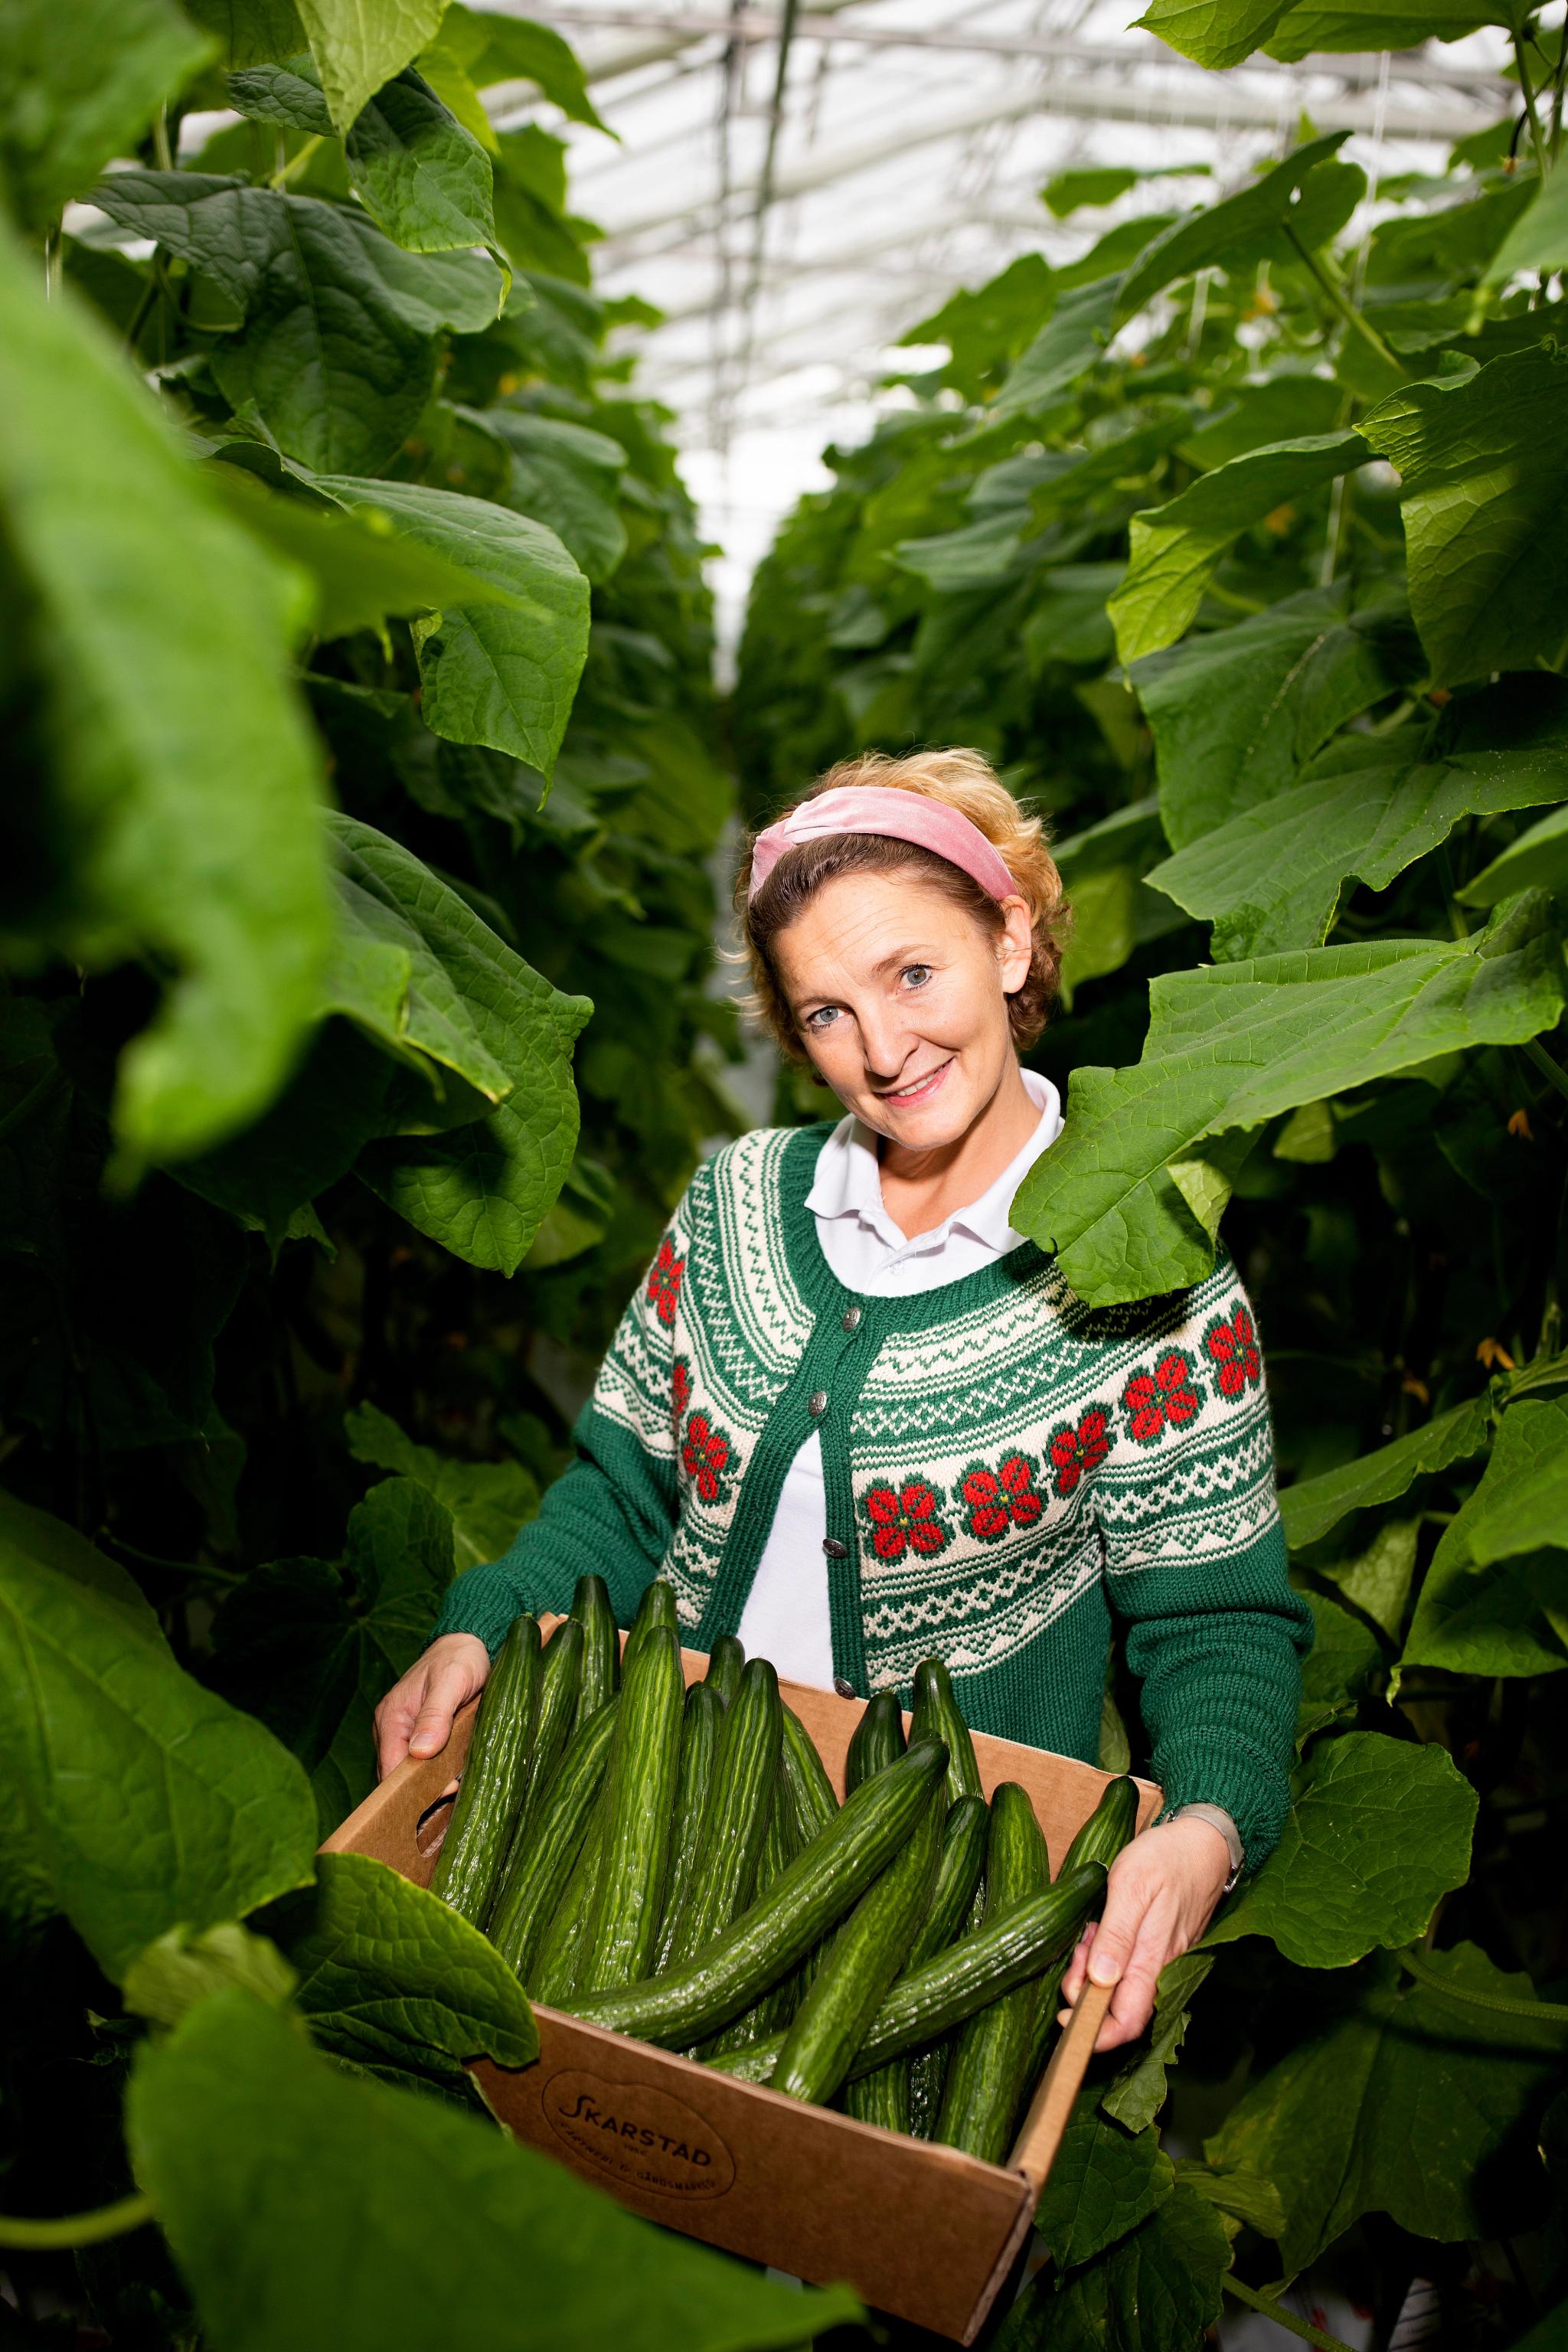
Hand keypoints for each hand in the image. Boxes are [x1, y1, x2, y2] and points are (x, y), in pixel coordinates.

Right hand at [373, 1633, 490, 1779]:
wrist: (467, 1644)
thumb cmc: (459, 1659)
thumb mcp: (452, 1682)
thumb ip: (436, 1715)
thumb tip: (421, 1752)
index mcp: (391, 1718)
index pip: (390, 1768)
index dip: (413, 1787)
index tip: (446, 1791)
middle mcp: (391, 1728)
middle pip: (398, 1775)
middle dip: (424, 1789)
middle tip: (457, 1791)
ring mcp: (403, 1733)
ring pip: (410, 1771)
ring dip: (432, 1781)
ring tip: (459, 1784)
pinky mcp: (418, 1735)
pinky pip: (421, 1762)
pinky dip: (437, 1771)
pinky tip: (456, 1774)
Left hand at [1058, 1815, 1230, 2052]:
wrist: (1206, 1841)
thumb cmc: (1167, 1857)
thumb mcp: (1131, 1885)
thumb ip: (1117, 1934)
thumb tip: (1100, 1979)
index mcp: (1153, 1959)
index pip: (1127, 2024)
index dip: (1095, 2036)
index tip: (1064, 2019)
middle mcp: (1162, 1969)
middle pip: (1119, 2009)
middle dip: (1086, 1992)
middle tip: (1077, 1949)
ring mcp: (1165, 1960)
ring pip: (1123, 1988)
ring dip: (1096, 1971)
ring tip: (1091, 1931)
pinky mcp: (1163, 1949)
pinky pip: (1132, 1970)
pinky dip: (1109, 1958)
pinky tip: (1103, 1929)